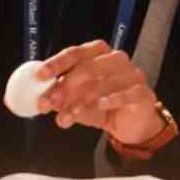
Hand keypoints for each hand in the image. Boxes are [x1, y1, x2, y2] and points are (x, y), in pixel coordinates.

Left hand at [35, 40, 164, 143]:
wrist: (132, 125)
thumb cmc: (102, 106)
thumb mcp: (76, 101)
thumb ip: (59, 98)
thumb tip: (36, 100)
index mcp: (98, 54)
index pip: (75, 53)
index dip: (56, 63)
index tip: (40, 76)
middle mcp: (116, 60)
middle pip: (88, 67)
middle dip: (65, 86)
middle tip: (50, 102)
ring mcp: (132, 75)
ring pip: (103, 84)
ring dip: (80, 102)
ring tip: (65, 118)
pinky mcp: (143, 93)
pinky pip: (126, 94)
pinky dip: (110, 100)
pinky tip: (99, 106)